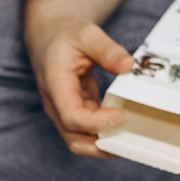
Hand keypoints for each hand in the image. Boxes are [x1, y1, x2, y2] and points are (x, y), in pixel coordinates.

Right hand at [27, 17, 132, 156]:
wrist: (49, 38)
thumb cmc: (65, 36)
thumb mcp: (86, 34)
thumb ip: (107, 50)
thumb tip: (128, 66)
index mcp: (55, 85)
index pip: (71, 116)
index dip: (96, 122)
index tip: (119, 115)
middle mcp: (57, 105)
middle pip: (74, 140)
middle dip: (102, 147)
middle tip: (130, 139)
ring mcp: (65, 112)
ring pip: (81, 141)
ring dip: (105, 145)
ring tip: (130, 139)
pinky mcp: (76, 112)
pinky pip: (89, 132)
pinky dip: (106, 134)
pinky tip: (125, 128)